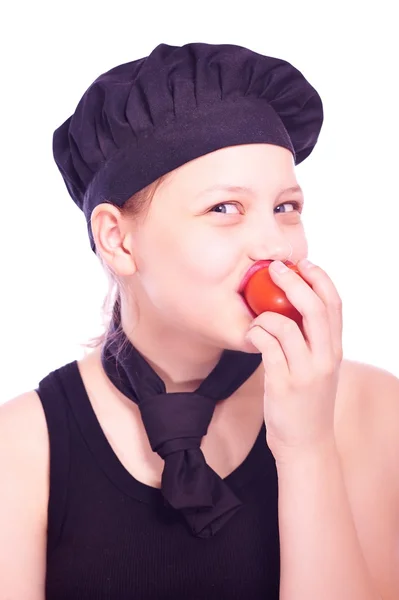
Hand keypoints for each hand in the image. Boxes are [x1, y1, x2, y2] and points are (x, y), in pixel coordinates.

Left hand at [245, 259, 342, 461]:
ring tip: (257, 320)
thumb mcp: (319, 368)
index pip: (335, 304)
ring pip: (285, 325)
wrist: (306, 444)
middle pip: (315, 308)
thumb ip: (313, 341)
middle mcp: (325, 358)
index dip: (320, 278)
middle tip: (276, 268)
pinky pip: (267, 347)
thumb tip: (295, 309)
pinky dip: (256, 334)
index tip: (304, 263)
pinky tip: (252, 337)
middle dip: (294, 281)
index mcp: (334, 350)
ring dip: (265, 314)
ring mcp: (305, 372)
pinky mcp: (283, 384)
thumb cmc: (307, 402)